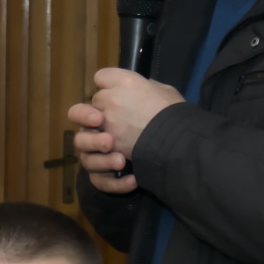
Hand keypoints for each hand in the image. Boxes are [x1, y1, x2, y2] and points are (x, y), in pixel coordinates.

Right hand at [68, 69, 184, 193]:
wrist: (183, 144)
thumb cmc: (167, 116)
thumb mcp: (155, 88)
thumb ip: (128, 82)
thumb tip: (108, 80)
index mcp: (108, 116)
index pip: (80, 114)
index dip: (85, 114)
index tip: (99, 116)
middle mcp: (102, 136)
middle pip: (80, 139)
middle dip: (90, 139)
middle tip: (108, 141)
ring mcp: (104, 158)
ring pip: (87, 161)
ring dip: (102, 161)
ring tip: (121, 160)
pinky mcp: (110, 178)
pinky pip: (101, 182)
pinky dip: (115, 182)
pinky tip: (133, 179)